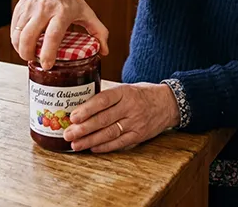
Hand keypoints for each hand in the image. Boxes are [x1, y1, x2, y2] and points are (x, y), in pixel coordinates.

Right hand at [11, 0, 108, 69]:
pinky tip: (23, 45)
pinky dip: (15, 41)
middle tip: (35, 61)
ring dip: (20, 49)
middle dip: (28, 54)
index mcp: (61, 12)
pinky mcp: (19, 10)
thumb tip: (104, 51)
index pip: (53, 36)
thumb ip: (98, 30)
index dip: (48, 53)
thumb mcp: (86, 11)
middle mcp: (43, 10)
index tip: (47, 65)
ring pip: (18, 34)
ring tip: (29, 54)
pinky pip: (13, 30)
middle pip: (29, 36)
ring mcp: (29, 10)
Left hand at [63, 83, 179, 152]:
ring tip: (75, 144)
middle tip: (68, 134)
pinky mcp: (140, 135)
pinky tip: (92, 148)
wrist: (169, 102)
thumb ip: (108, 96)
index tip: (73, 116)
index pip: (103, 100)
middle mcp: (131, 107)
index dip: (87, 109)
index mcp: (125, 92)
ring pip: (110, 133)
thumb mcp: (127, 88)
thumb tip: (81, 104)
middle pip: (104, 119)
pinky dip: (105, 147)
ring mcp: (136, 122)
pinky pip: (120, 143)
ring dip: (90, 140)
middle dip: (83, 128)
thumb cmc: (142, 94)